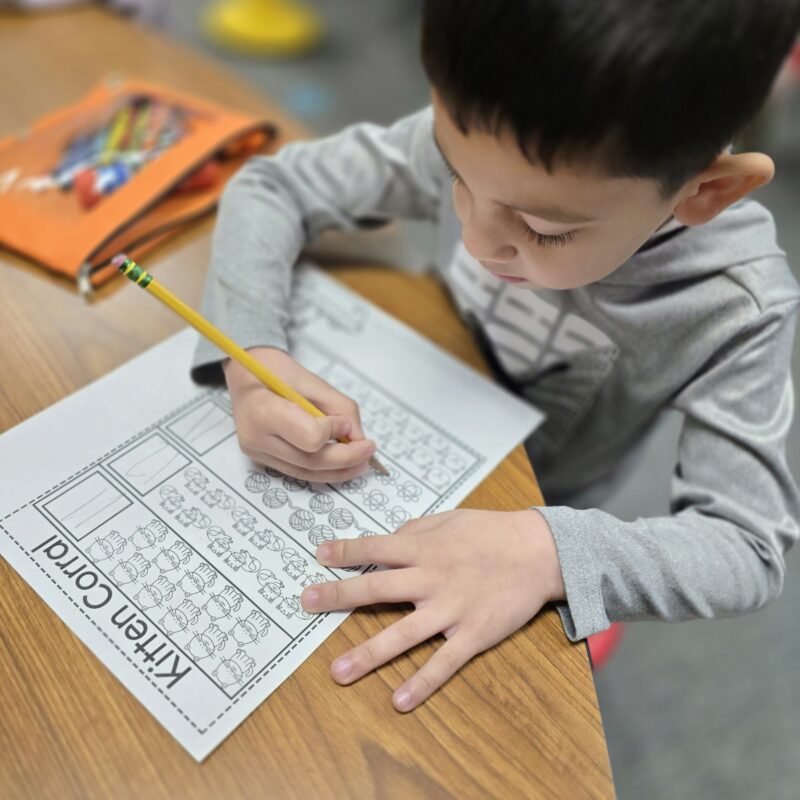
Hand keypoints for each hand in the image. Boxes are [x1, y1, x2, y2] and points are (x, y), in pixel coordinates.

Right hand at [225, 347, 374, 480]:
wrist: (246, 375)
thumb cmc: (277, 372)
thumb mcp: (313, 381)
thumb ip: (341, 409)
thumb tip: (359, 439)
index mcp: (264, 410)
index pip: (309, 437)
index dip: (333, 432)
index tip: (344, 423)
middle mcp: (256, 438)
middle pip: (310, 461)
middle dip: (346, 459)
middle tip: (369, 449)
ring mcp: (256, 452)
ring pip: (306, 472)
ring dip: (339, 470)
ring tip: (361, 461)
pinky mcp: (261, 460)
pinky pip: (298, 471)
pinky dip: (323, 469)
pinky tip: (341, 462)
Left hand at [301, 508, 564, 711]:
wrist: (539, 551)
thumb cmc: (492, 532)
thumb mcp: (450, 520)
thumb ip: (417, 531)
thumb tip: (388, 539)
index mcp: (424, 548)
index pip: (376, 548)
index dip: (346, 552)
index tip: (319, 555)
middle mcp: (431, 578)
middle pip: (377, 589)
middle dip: (339, 596)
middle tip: (307, 602)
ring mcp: (451, 608)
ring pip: (403, 634)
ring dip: (368, 653)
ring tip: (338, 671)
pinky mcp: (472, 633)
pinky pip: (444, 662)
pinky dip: (423, 682)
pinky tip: (400, 700)